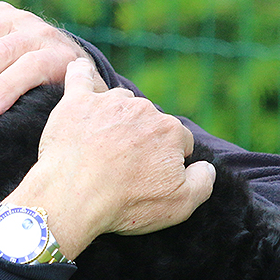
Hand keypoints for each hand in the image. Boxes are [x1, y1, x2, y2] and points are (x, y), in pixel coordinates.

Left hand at [1, 60, 215, 259]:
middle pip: (149, 120)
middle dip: (141, 139)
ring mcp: (109, 102)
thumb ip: (202, 183)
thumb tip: (206, 167)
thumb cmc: (125, 203)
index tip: (150, 177)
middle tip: (123, 167)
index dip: (168, 160)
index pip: (179, 140)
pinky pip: (81, 76)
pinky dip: (82, 73)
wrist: (74, 197)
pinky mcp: (77, 101)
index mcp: (171, 132)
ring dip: (115, 116)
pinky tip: (79, 73)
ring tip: (100, 144)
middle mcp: (144, 109)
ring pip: (120, 102)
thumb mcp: (179, 206)